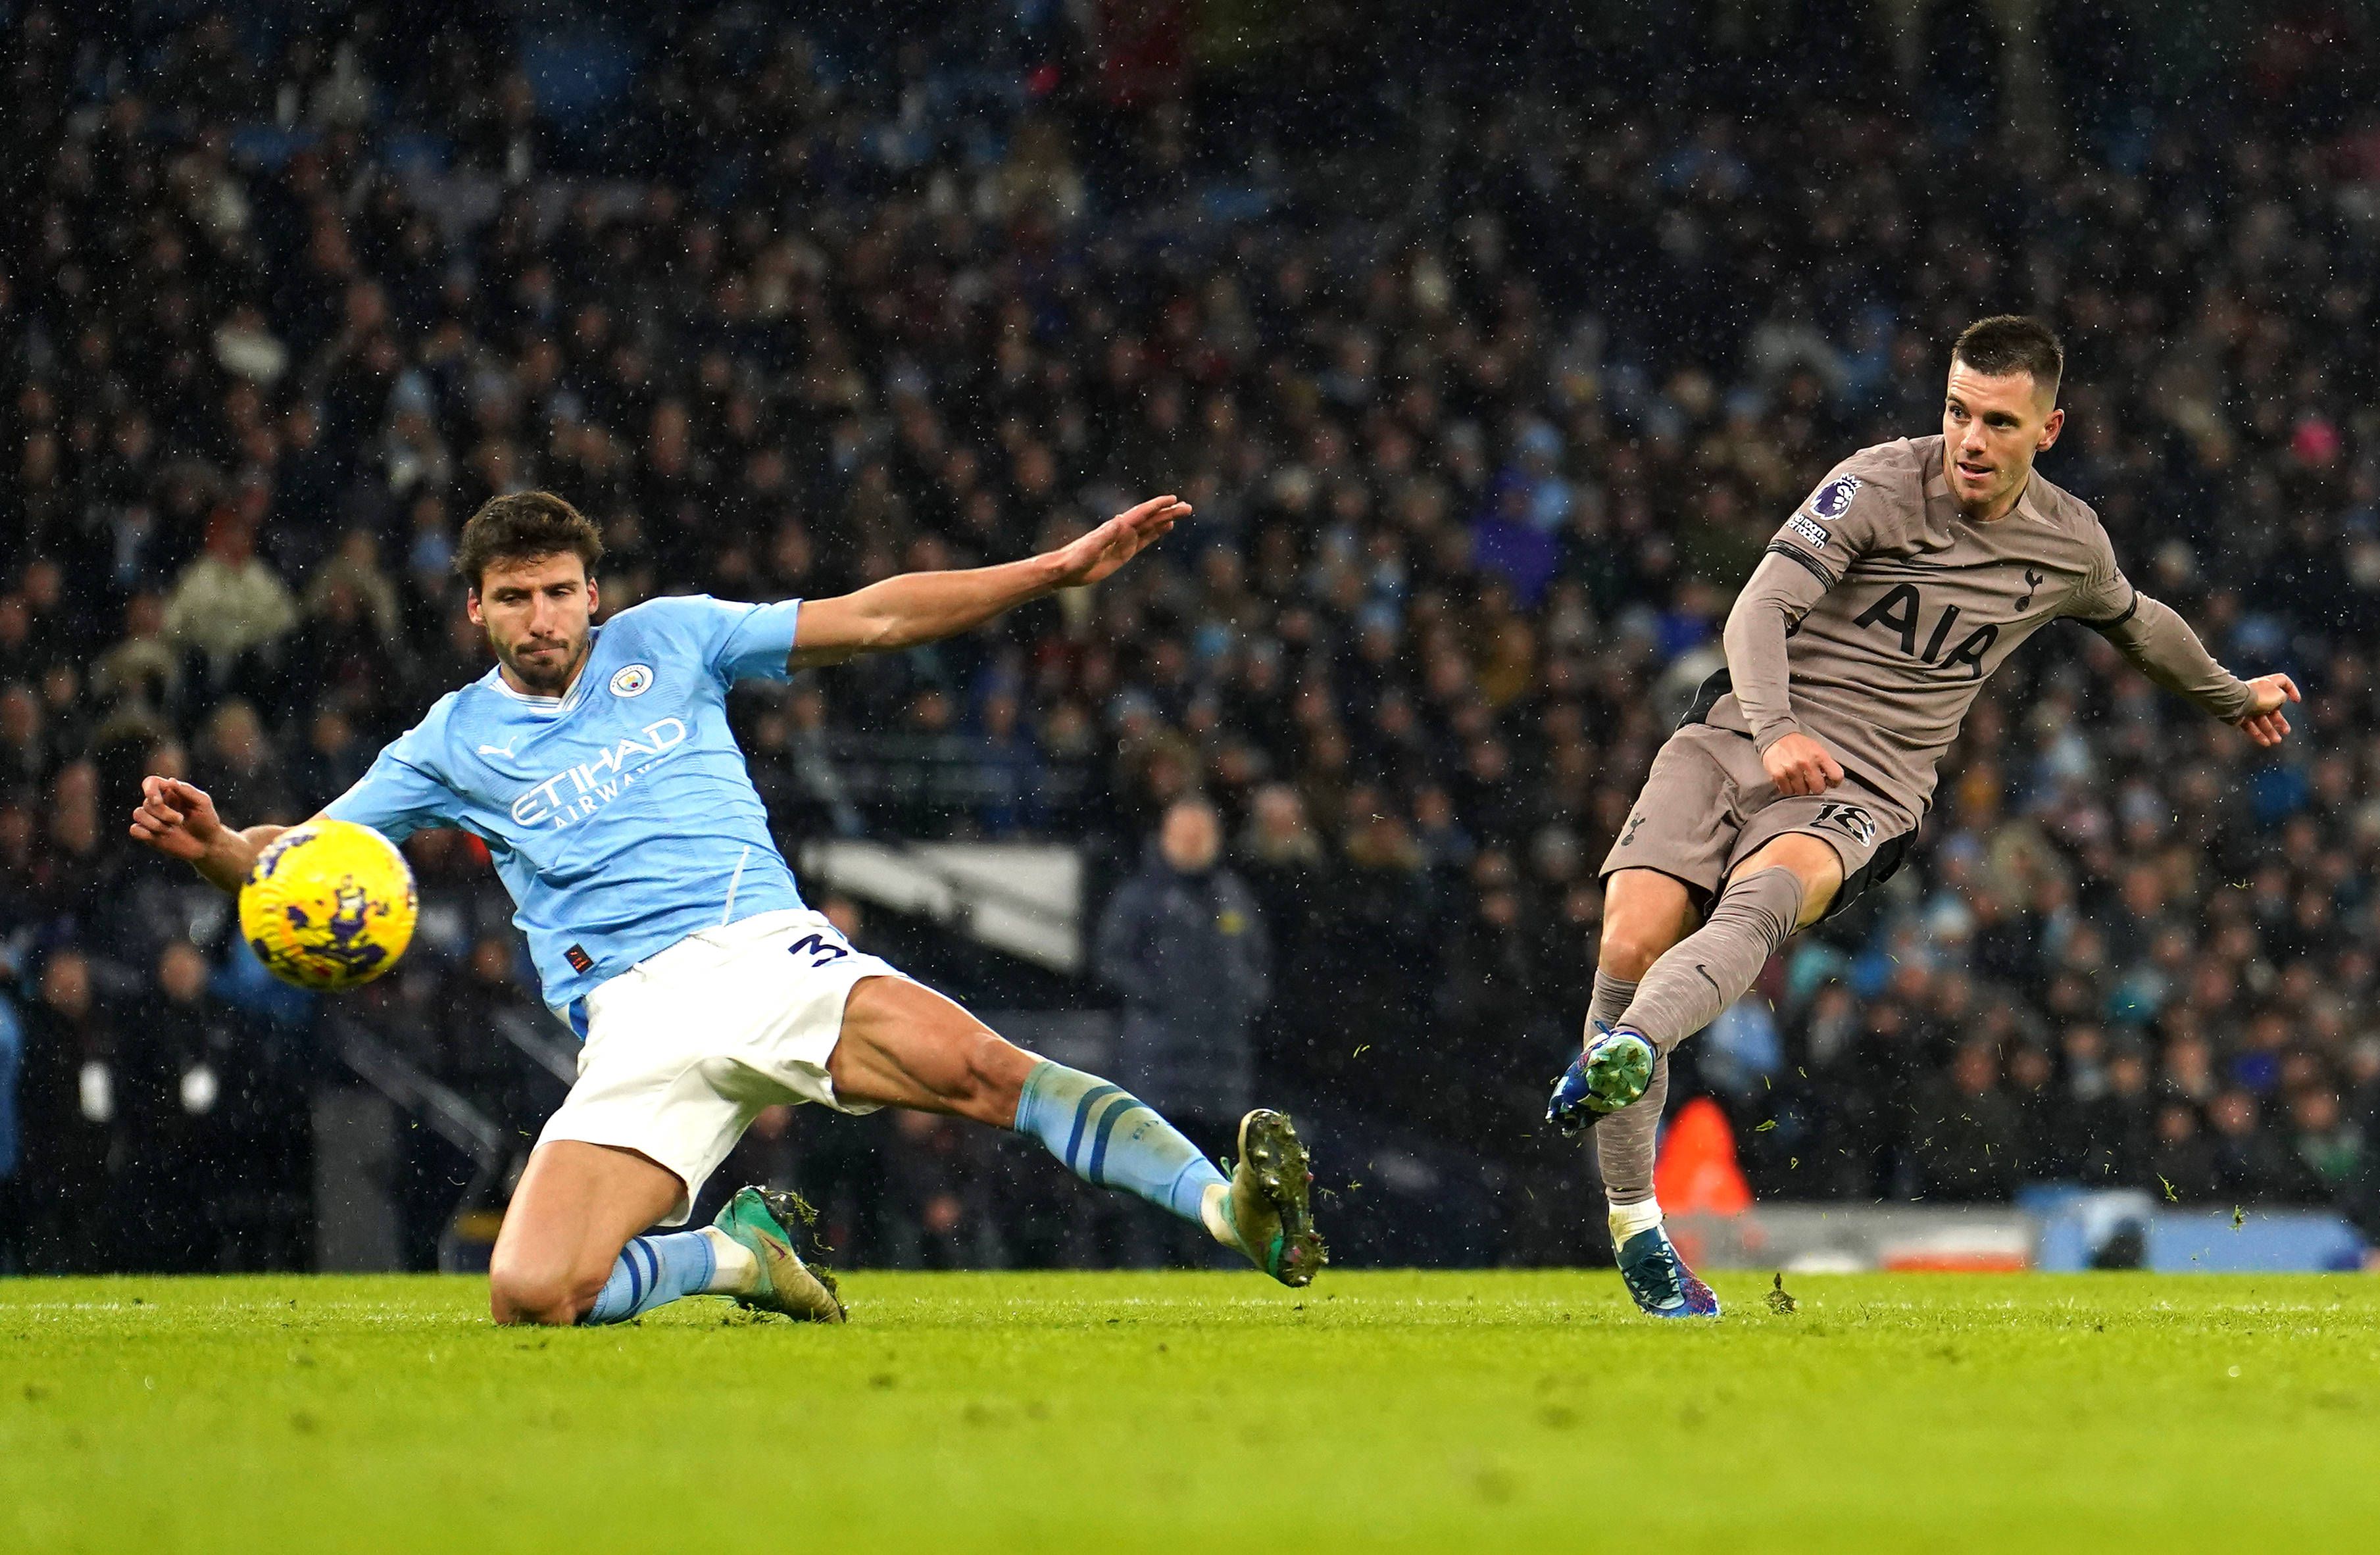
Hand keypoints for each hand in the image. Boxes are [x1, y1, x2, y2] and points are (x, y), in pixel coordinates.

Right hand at [129, 776, 225, 863]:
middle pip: (147, 802)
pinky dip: (143, 832)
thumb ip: (187, 791)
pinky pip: (134, 830)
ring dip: (154, 823)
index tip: (157, 801)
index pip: (151, 782)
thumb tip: (170, 780)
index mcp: (170, 793)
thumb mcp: (202, 803)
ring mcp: (152, 819)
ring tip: (171, 830)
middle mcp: (158, 804)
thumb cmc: (207, 821)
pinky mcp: (149, 835)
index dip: (149, 789)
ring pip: (138, 813)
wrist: (208, 845)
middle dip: (163, 812)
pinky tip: (158, 836)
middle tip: (180, 820)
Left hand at [1046, 495, 1189, 587]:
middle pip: (1150, 518)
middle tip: (1188, 508)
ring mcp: (1124, 541)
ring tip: (1182, 513)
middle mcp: (1122, 531)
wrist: (1065, 569)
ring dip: (1166, 519)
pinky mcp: (1124, 552)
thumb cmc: (1074, 559)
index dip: (1157, 506)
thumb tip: (1120, 521)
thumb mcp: (1090, 548)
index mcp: (1116, 528)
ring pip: (1150, 527)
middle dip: (1169, 512)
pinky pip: (1144, 540)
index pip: (1141, 514)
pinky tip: (1165, 527)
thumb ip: (1104, 536)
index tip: (1173, 499)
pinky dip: (1156, 532)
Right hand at [1762, 731, 1843, 796]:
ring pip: (1802, 792)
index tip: (1828, 782)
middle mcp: (1807, 762)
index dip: (1834, 782)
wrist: (1776, 735)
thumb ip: (1825, 764)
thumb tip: (1830, 780)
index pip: (1836, 776)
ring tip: (1797, 779)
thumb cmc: (1798, 744)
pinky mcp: (1778, 774)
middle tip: (1810, 781)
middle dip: (1815, 787)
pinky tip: (1788, 780)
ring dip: (1800, 788)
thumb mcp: (1817, 748)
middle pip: (1819, 789)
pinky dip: (1788, 788)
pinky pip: (1787, 791)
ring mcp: (1792, 769)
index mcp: (1819, 755)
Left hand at [2234, 673, 2300, 747]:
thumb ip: (2283, 698)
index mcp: (2269, 684)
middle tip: (2286, 731)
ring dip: (2270, 731)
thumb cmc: (2258, 696)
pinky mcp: (2240, 716)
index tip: (2296, 701)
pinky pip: (2251, 726)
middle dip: (2280, 721)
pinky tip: (2266, 743)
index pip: (2284, 682)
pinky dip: (2258, 734)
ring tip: (2277, 741)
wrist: (2235, 702)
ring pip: (2262, 720)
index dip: (2292, 689)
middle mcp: (2259, 694)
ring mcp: (2249, 705)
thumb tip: (2280, 701)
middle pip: (2272, 708)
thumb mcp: (2279, 695)